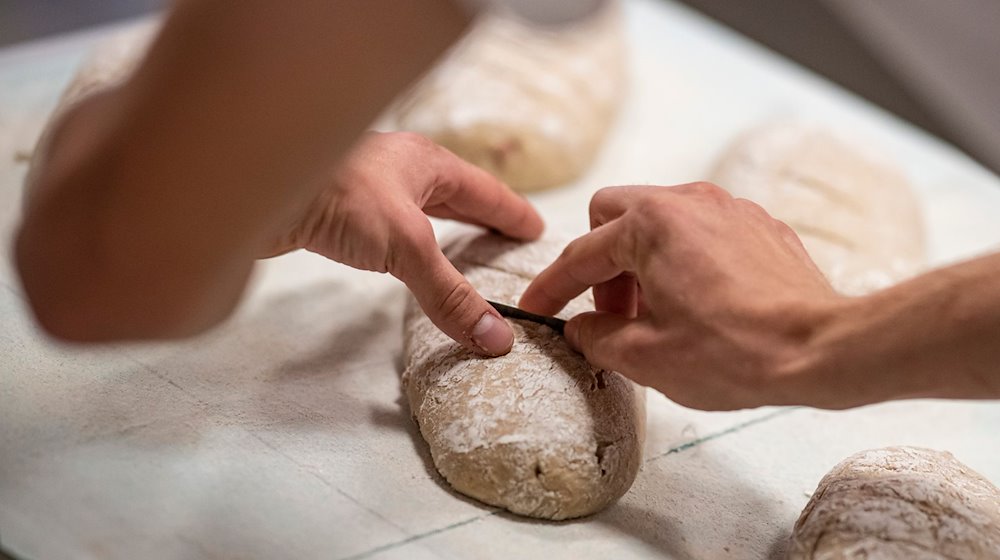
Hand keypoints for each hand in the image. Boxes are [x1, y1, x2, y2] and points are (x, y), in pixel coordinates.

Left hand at [266, 131, 543, 355]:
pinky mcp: (337, 209)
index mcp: (427, 163)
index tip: (536, 229)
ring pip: (419, 209)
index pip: (485, 192)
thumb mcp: (407, 245)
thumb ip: (450, 294)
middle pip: (454, 195)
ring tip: (463, 249)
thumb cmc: (336, 195)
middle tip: (508, 238)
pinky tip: (403, 256)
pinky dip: (409, 242)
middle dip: (482, 217)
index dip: (512, 214)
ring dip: (444, 228)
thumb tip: (495, 339)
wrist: (252, 186)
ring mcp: (367, 187)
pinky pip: (389, 226)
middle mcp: (400, 169)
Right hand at [519, 183, 843, 409]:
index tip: (537, 307)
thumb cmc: (736, 352)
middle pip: (614, 215)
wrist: (822, 348)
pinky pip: (700, 231)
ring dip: (641, 262)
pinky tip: (698, 304)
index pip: (581, 255)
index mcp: (650, 225)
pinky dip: (682, 260)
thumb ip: (597, 336)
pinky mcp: (759, 225)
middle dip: (601, 263)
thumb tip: (582, 327)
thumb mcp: (646, 357)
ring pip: (659, 220)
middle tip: (612, 313)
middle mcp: (688, 202)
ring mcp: (729, 208)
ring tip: (657, 315)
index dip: (552, 287)